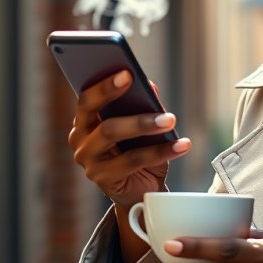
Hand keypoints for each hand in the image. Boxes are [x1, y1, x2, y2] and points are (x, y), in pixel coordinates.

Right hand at [67, 70, 190, 208]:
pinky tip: (182, 144)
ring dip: (145, 125)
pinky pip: (134, 161)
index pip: (88, 99)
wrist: (141, 190)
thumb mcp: (142, 127)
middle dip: (126, 105)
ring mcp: (89, 161)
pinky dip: (162, 151)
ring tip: (170, 120)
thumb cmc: (137, 151)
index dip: (105, 85)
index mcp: (85, 121)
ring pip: (113, 136)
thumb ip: (141, 105)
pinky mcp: (103, 179)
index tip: (127, 72)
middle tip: (150, 92)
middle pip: (98, 116)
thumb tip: (149, 87)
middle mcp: (80, 140)